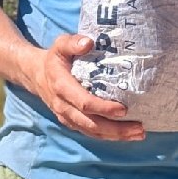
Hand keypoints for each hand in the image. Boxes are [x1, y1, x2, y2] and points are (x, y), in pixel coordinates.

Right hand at [29, 34, 144, 141]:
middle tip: (139, 128)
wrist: (38, 75)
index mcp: (62, 87)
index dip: (103, 108)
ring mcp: (67, 117)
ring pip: (92, 132)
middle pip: (92, 123)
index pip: (84, 103)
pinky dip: (109, 136)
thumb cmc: (55, 58)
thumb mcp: (60, 45)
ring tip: (139, 134)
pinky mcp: (72, 122)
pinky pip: (90, 133)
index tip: (123, 109)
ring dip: (116, 135)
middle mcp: (64, 106)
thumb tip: (89, 43)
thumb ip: (73, 42)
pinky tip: (126, 135)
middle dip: (116, 129)